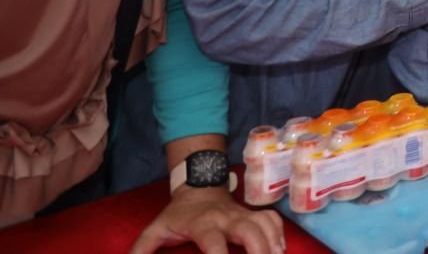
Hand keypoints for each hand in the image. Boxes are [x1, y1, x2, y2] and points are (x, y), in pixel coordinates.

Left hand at [130, 186, 283, 253]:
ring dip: (273, 245)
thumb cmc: (178, 214)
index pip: (215, 243)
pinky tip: (280, 250)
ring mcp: (243, 213)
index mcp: (203, 224)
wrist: (198, 185)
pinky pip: (272, 220)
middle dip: (259, 251)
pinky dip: (279, 235)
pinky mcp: (254, 212)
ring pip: (265, 225)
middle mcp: (227, 218)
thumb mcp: (156, 229)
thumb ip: (142, 249)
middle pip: (250, 232)